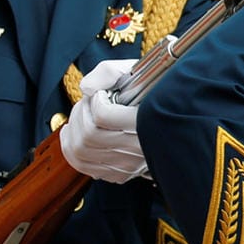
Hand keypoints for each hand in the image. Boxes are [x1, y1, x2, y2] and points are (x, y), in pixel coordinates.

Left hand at [61, 57, 146, 182]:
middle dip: (79, 114)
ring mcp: (131, 164)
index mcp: (149, 120)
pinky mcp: (122, 173)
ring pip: (82, 152)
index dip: (95, 101)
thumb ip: (108, 72)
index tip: (102, 93)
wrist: (173, 114)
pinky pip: (85, 166)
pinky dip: (71, 150)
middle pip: (89, 135)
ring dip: (73, 130)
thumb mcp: (136, 71)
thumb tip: (87, 88)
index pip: (104, 116)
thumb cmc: (151, 90)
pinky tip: (75, 134)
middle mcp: (140, 147)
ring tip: (80, 116)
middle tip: (87, 102)